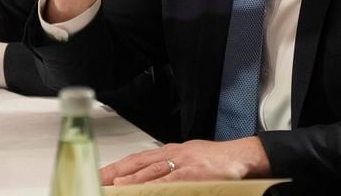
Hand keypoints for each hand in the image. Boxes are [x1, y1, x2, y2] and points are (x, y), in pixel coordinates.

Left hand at [101, 137, 270, 184]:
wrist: (242, 156)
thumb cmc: (215, 161)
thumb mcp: (186, 160)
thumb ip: (166, 169)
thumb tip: (143, 180)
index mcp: (168, 151)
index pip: (135, 159)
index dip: (115, 168)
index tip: (98, 177)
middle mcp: (173, 154)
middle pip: (138, 164)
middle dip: (116, 174)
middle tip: (98, 182)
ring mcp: (184, 164)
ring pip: (152, 173)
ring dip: (132, 181)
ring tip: (115, 187)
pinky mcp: (196, 174)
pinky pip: (174, 182)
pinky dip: (160, 186)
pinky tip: (146, 190)